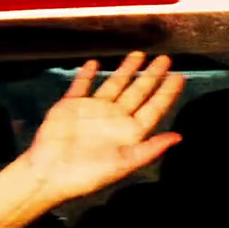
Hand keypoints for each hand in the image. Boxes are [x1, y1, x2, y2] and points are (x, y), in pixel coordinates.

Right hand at [20, 52, 185, 206]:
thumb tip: (179, 137)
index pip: (153, 108)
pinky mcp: (71, 106)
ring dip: (126, 70)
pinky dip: (87, 75)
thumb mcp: (123, 163)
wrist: (49, 173)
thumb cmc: (87, 173)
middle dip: (151, 75)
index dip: (166, 93)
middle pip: (138, 92)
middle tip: (165, 59)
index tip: (179, 76)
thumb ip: (150, 149)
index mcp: (129, 132)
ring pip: (114, 84)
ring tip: (138, 54)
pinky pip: (81, 86)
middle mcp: (114, 118)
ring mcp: (93, 110)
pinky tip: (94, 64)